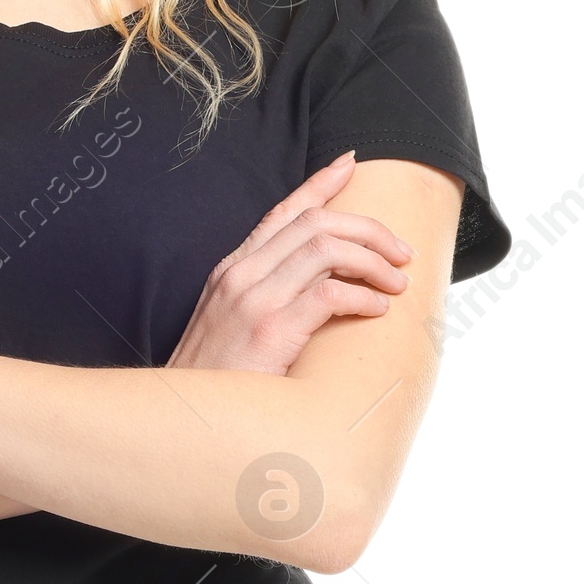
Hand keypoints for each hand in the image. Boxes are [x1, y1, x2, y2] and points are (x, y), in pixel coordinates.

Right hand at [166, 153, 412, 375]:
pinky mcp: (269, 331)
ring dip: (374, 261)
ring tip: (397, 284)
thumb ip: (263, 295)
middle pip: (316, 223)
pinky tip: (377, 310)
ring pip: (327, 249)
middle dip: (369, 229)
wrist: (182, 420)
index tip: (349, 163)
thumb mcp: (230, 324)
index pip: (283, 212)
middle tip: (401, 253)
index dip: (319, 183)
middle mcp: (241, 275)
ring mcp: (253, 300)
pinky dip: (362, 297)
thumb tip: (316, 286)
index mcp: (232, 269)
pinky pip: (329, 295)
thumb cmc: (216, 379)